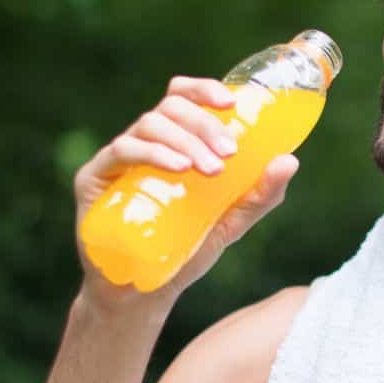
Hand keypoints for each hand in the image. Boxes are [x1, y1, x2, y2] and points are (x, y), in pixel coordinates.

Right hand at [72, 75, 298, 309]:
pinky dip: (153, 153)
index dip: (204, 89)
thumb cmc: (185, 251)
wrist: (144, 293)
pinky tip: (178, 168)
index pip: (184, 97)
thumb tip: (290, 160)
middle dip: (204, 124)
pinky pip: (122, 150)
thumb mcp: (231, 223)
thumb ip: (259, 194)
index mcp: (175, 142)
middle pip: (172, 107)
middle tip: (229, 154)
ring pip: (150, 125)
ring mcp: (118, 158)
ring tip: (210, 169)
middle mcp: (145, 143)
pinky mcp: (93, 177)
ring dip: (185, 141)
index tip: (231, 102)